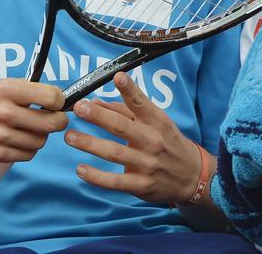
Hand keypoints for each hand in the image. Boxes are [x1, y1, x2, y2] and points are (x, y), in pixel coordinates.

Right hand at [0, 79, 67, 163]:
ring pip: (40, 141)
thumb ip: (28, 92)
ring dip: (41, 136)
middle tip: (56, 119)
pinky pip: (26, 155)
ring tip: (31, 129)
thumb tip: (59, 101)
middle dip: (59, 121)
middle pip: (51, 123)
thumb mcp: (1, 85)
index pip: (52, 97)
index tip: (58, 103)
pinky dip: (28, 149)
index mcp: (8, 89)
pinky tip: (20, 140)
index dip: (60, 101)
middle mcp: (4, 112)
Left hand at [66, 72, 208, 203]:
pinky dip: (96, 176)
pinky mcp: (140, 185)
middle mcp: (152, 141)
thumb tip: (96, 102)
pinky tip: (80, 169)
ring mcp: (146, 164)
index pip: (141, 103)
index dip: (129, 89)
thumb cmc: (168, 143)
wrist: (191, 176)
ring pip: (114, 153)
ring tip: (70, 136)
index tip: (117, 76)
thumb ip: (125, 111)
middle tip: (79, 108)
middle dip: (99, 116)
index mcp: (157, 121)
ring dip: (90, 144)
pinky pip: (115, 181)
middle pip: (122, 127)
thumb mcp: (156, 122)